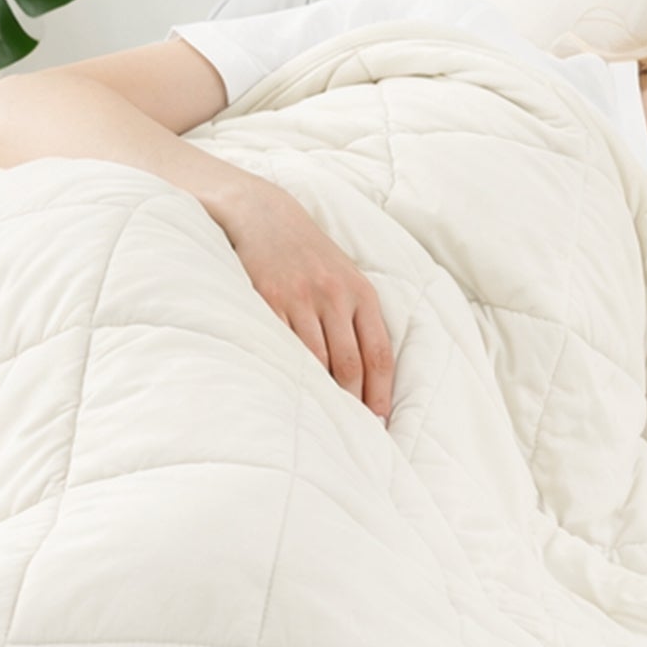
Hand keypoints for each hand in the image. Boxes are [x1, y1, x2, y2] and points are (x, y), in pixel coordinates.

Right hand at [224, 181, 393, 426]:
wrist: (265, 216)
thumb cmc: (311, 257)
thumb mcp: (346, 278)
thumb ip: (359, 319)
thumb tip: (370, 376)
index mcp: (360, 293)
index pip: (379, 354)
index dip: (381, 392)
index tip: (380, 420)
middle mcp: (334, 295)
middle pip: (350, 364)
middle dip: (353, 401)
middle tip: (353, 429)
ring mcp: (299, 298)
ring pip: (316, 361)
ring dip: (320, 393)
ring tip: (324, 418)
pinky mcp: (266, 300)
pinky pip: (282, 347)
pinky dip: (288, 372)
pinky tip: (291, 389)